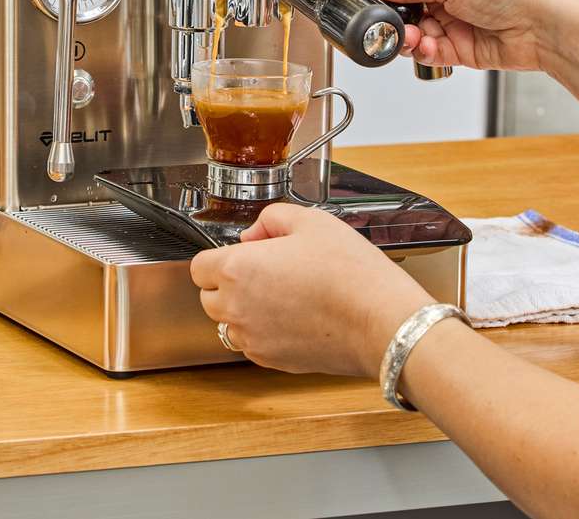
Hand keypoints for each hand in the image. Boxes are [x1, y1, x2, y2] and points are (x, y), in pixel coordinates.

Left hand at [191, 203, 431, 376]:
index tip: (242, 253)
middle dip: (229, 283)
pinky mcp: (272, 360)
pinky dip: (262, 332)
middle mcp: (236, 308)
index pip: (199, 267)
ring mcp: (252, 339)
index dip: (219, 256)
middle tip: (265, 271)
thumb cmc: (350, 272)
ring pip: (228, 324)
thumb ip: (271, 218)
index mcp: (238, 269)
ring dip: (243, 310)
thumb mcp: (311, 221)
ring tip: (281, 295)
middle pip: (209, 297)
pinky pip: (251, 344)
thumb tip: (254, 234)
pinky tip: (294, 316)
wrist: (380, 320)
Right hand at [357, 0, 578, 72]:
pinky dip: (425, 51)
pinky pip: (431, 51)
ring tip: (414, 37)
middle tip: (387, 23)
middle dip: (394, 16)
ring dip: (409, 37)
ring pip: (415, 32)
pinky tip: (428, 46)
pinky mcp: (462, 48)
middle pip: (405, 6)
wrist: (545, 24)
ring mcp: (456, 20)